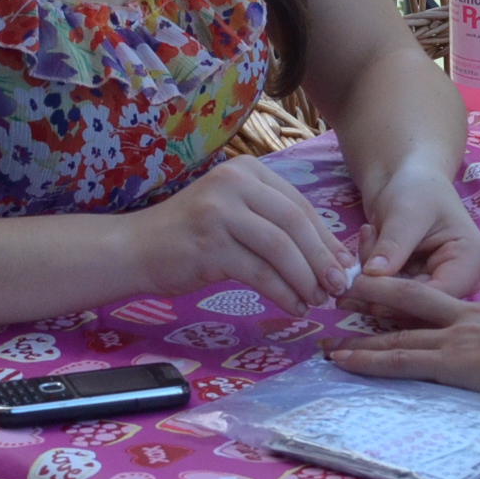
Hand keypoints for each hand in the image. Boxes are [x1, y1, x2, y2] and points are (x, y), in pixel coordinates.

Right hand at [142, 155, 355, 313]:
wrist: (135, 249)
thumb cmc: (190, 235)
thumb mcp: (234, 213)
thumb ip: (273, 223)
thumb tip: (329, 255)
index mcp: (247, 171)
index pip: (299, 205)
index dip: (327, 238)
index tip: (345, 265)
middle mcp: (235, 183)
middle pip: (295, 223)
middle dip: (322, 259)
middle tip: (340, 287)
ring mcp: (220, 212)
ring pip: (280, 249)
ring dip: (306, 279)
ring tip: (319, 301)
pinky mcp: (210, 245)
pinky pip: (259, 272)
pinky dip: (283, 293)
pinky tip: (294, 307)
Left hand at [324, 273, 479, 405]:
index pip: (446, 303)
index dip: (416, 301)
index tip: (396, 302)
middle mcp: (468, 317)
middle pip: (410, 302)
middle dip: (374, 301)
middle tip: (344, 301)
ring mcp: (457, 338)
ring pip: (397, 334)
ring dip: (360, 340)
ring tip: (328, 344)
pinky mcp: (451, 362)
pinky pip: (401, 361)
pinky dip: (369, 360)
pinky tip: (344, 361)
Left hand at [359, 165, 479, 295]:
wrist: (406, 176)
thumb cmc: (416, 186)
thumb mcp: (406, 211)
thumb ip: (393, 244)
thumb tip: (373, 276)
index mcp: (471, 261)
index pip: (438, 294)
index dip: (399, 298)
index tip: (361, 288)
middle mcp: (460, 280)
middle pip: (419, 305)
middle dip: (380, 289)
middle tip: (350, 271)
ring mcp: (438, 285)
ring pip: (399, 304)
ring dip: (372, 280)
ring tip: (366, 236)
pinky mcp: (416, 286)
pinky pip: (389, 296)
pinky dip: (370, 275)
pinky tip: (367, 240)